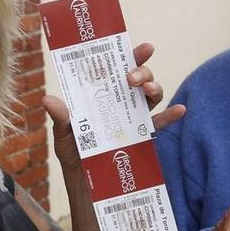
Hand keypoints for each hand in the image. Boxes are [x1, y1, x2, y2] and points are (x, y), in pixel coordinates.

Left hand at [44, 42, 185, 164]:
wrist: (86, 183)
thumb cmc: (74, 153)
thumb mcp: (63, 134)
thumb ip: (61, 117)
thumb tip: (49, 100)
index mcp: (102, 94)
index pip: (116, 69)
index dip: (129, 55)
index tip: (142, 47)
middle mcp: (120, 101)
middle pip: (137, 78)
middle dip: (141, 71)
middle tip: (131, 77)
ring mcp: (134, 117)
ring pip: (150, 95)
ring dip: (154, 87)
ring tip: (147, 90)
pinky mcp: (144, 135)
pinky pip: (160, 123)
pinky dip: (171, 115)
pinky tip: (180, 110)